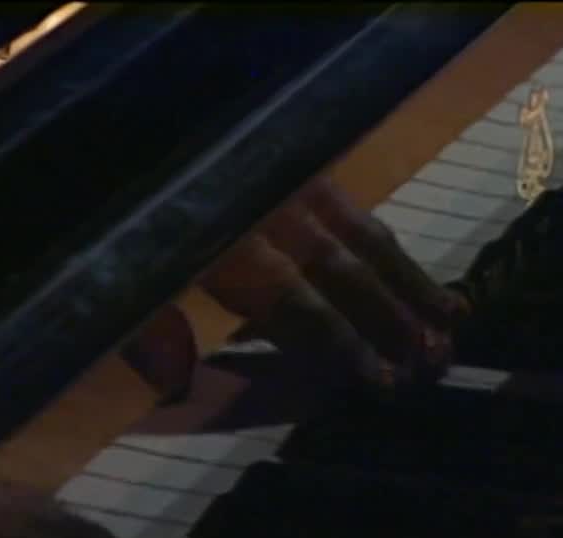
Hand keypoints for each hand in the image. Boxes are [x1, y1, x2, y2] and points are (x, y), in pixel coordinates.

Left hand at [123, 176, 470, 400]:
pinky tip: (408, 272)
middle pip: (342, 270)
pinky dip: (382, 244)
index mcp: (220, 240)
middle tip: (437, 360)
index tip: (382, 382)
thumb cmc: (110, 228)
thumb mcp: (114, 283)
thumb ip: (148, 332)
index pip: (297, 303)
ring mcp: (282, 182)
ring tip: (453, 318)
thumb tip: (177, 382)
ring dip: (408, 282)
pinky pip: (347, 208)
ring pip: (359, 233)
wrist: (113, 131)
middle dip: (393, 318)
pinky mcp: (289, 166)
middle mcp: (264, 208)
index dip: (342, 345)